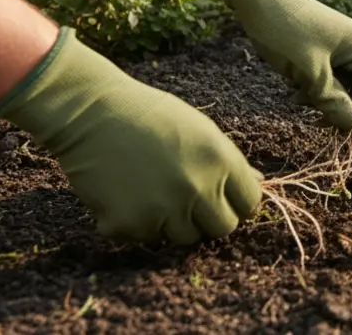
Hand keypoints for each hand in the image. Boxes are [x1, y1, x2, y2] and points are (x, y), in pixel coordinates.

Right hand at [0, 28, 263, 244]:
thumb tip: (260, 184)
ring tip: (153, 191)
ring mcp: (163, 210)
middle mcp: (197, 189)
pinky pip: (143, 238)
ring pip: (183, 238)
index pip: (250, 203)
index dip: (237, 201)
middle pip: (222, 228)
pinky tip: (124, 194)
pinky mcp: (128, 225)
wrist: (91, 113)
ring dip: (172, 222)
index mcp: (221, 161)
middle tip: (187, 200)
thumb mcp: (201, 130)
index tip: (222, 197)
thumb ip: (230, 162)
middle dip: (209, 217)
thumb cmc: (151, 116)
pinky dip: (134, 223)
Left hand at [199, 0, 351, 130]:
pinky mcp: (321, 48)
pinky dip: (313, 88)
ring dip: (322, 99)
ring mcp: (339, 47)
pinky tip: (294, 91)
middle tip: (318, 125)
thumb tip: (351, 125)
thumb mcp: (309, 71)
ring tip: (298, 100)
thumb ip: (332, 100)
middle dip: (339, 108)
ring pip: (340, 86)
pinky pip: (326, 77)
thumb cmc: (285, 31)